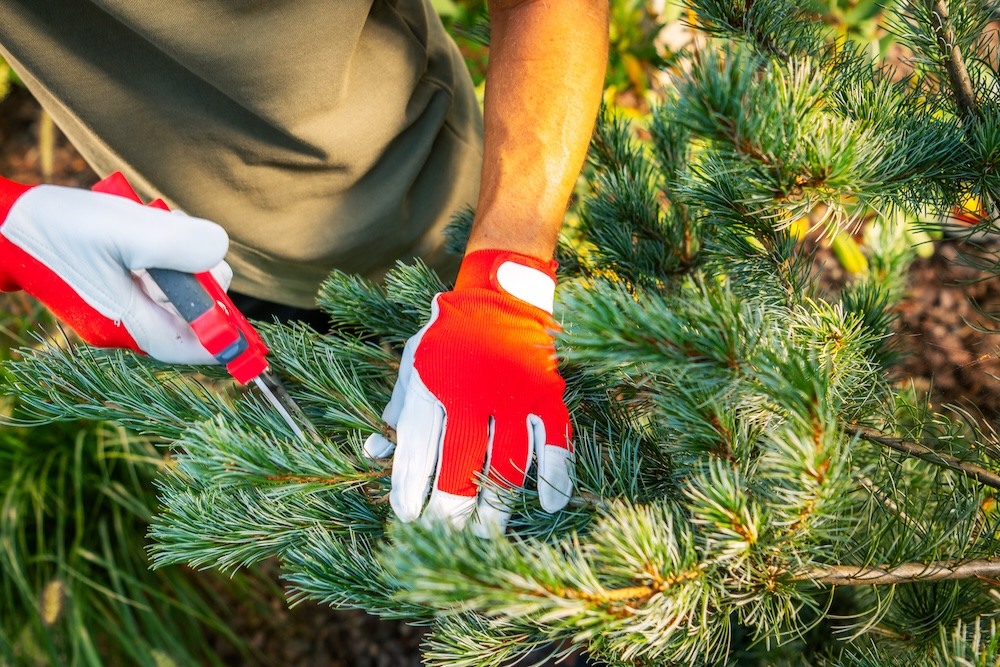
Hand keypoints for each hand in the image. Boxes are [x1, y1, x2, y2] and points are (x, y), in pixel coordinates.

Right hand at [0, 176, 229, 362]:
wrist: (3, 224)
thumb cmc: (57, 230)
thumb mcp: (124, 231)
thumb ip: (177, 244)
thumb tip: (219, 251)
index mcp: (129, 325)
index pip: (194, 346)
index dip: (225, 335)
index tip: (246, 325)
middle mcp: (128, 322)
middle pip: (192, 309)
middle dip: (197, 272)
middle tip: (174, 236)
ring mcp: (122, 304)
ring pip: (178, 284)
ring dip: (177, 252)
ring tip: (147, 224)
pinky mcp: (118, 284)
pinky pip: (157, 271)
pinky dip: (159, 247)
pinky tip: (139, 225)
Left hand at [364, 249, 572, 535]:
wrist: (500, 295)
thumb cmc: (448, 337)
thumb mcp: (412, 364)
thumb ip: (396, 411)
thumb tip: (373, 458)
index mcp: (432, 385)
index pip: (416, 451)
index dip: (409, 490)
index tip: (407, 518)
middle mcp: (472, 392)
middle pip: (460, 467)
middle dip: (449, 511)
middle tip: (444, 537)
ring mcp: (514, 395)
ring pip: (506, 465)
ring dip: (496, 506)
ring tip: (484, 535)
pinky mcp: (548, 395)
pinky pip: (556, 443)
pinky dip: (555, 476)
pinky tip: (548, 506)